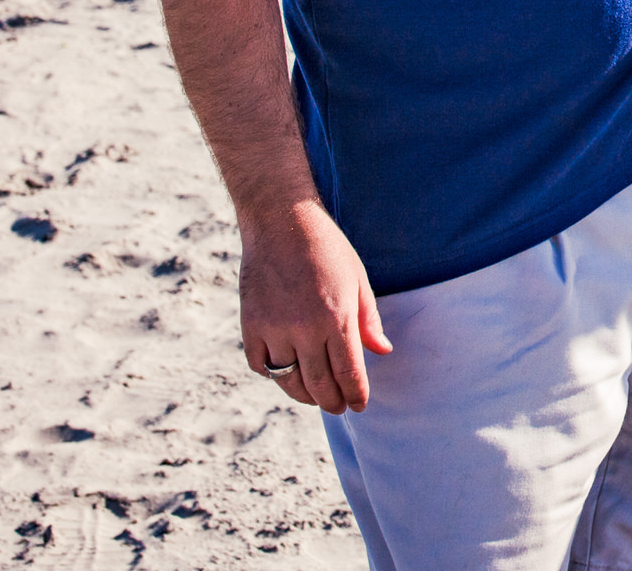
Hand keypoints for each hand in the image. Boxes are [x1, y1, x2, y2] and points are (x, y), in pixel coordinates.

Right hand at [239, 198, 393, 413]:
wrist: (281, 223)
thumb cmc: (327, 249)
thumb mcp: (358, 280)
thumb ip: (368, 321)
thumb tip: (382, 351)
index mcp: (336, 318)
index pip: (349, 374)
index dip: (356, 395)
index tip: (360, 405)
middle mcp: (303, 330)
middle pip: (319, 385)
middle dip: (333, 402)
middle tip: (340, 407)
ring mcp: (273, 330)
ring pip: (288, 381)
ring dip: (304, 395)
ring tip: (317, 396)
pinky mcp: (249, 326)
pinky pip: (261, 365)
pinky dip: (274, 374)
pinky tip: (287, 373)